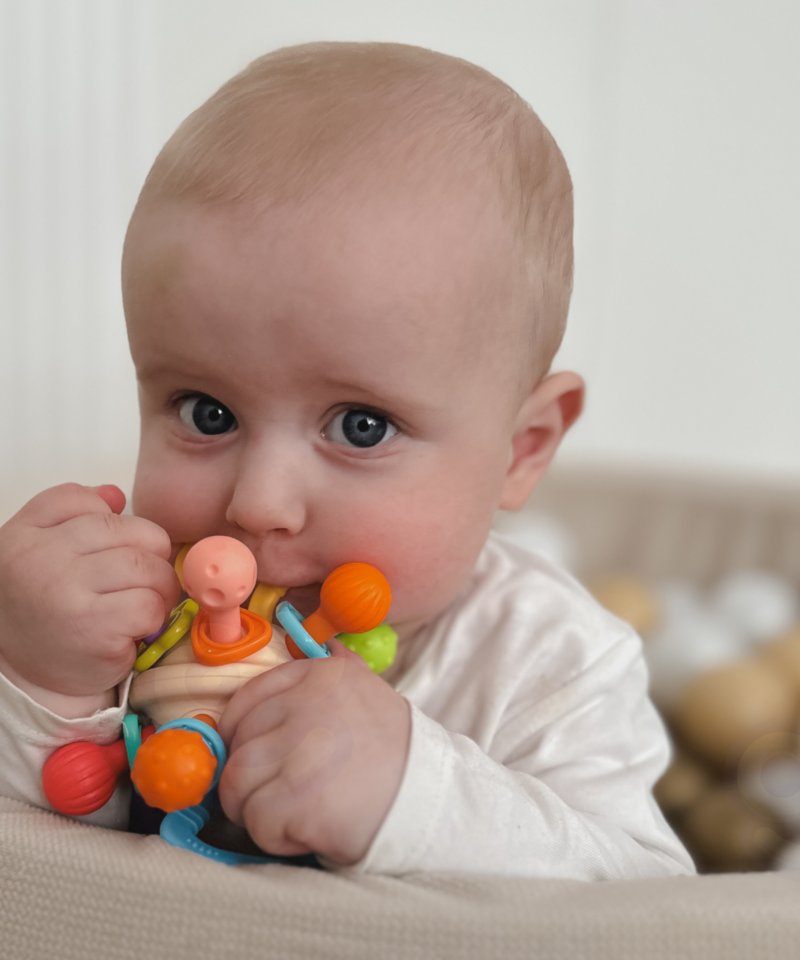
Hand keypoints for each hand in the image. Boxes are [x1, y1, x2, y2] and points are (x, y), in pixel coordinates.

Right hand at [0, 483, 179, 698]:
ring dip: (159, 587)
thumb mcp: (41, 554)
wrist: (26, 678)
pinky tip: (135, 627)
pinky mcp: (95, 629)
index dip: (111, 520)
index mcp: (24, 535)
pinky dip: (154, 617)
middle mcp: (41, 559)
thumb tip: (115, 495)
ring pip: (148, 567)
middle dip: (152, 554)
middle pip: (130, 531)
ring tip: (144, 602)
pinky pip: (150, 605)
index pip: (81, 500)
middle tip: (145, 578)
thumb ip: (71, 516)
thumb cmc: (44, 610)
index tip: (113, 548)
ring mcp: (67, 593)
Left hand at [218, 640, 410, 865]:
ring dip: (256, 808)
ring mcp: (300, 752)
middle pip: (239, 746)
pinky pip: (257, 821)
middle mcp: (306, 705)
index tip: (246, 753)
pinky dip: (275, 836)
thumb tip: (328, 644)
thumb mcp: (370, 691)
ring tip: (291, 814)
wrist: (427, 801)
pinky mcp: (298, 800)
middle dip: (248, 777)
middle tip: (276, 794)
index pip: (247, 698)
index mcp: (320, 675)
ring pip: (238, 785)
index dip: (236, 732)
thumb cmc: (395, 752)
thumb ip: (342, 667)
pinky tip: (306, 831)